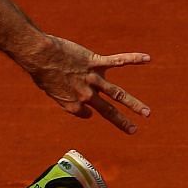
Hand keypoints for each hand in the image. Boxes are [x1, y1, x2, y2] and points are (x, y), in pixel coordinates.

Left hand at [22, 35, 152, 132]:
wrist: (40, 56)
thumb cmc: (40, 71)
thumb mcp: (49, 90)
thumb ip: (64, 96)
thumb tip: (76, 100)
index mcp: (73, 104)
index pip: (85, 112)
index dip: (86, 110)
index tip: (87, 108)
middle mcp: (86, 95)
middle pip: (108, 111)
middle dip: (122, 121)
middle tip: (134, 130)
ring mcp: (92, 79)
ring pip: (118, 94)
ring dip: (134, 104)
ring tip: (147, 113)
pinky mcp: (95, 63)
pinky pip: (117, 61)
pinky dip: (133, 59)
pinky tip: (147, 59)